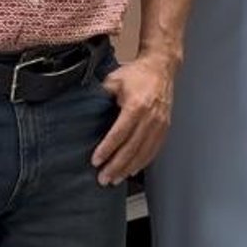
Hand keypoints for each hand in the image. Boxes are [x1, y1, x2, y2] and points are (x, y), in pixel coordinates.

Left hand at [93, 53, 174, 184]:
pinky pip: (154, 149)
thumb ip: (100, 96)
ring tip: (115, 179)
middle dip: (116, 165)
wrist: (161, 67)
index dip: (107, 149)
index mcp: (137, 105)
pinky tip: (132, 170)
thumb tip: (81, 110)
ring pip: (144, 152)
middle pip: (132, 147)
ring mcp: (160, 123)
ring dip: (129, 168)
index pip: (120, 133)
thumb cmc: (136, 74)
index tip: (96, 161)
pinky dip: (143, 162)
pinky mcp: (165, 127)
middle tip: (103, 179)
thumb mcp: (114, 80)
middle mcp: (151, 117)